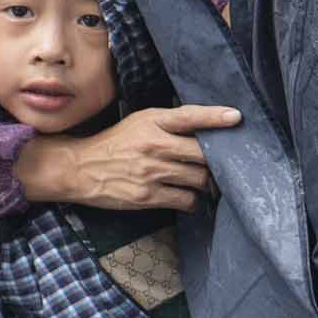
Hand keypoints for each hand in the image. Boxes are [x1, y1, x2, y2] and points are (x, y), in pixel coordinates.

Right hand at [14, 102, 238, 209]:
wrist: (81, 168)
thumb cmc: (116, 144)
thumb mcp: (140, 122)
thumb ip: (170, 123)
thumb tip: (206, 130)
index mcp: (152, 122)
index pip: (189, 116)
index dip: (214, 117)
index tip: (236, 118)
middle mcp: (153, 145)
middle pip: (202, 154)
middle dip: (217, 161)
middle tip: (223, 164)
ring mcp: (151, 172)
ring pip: (198, 179)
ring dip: (206, 183)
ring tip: (205, 182)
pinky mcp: (148, 195)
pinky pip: (186, 200)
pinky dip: (193, 201)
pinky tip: (189, 197)